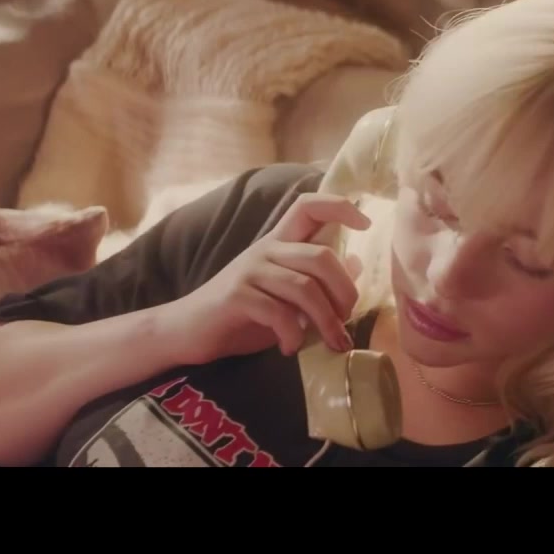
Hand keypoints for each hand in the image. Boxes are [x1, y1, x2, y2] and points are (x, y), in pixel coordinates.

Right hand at [164, 193, 369, 365]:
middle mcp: (265, 250)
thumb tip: (356, 263)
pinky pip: (280, 313)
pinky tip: (290, 348)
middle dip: (345, 292)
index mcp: (277, 243)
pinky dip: (294, 336)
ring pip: (305, 288)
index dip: (339, 206)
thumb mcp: (282, 294)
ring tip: (331, 343)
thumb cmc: (239, 313)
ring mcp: (250, 271)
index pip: (308, 206)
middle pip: (322, 255)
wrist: (188, 330)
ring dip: (326, 322)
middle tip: (346, 321)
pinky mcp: (237, 296)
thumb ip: (314, 279)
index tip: (366, 222)